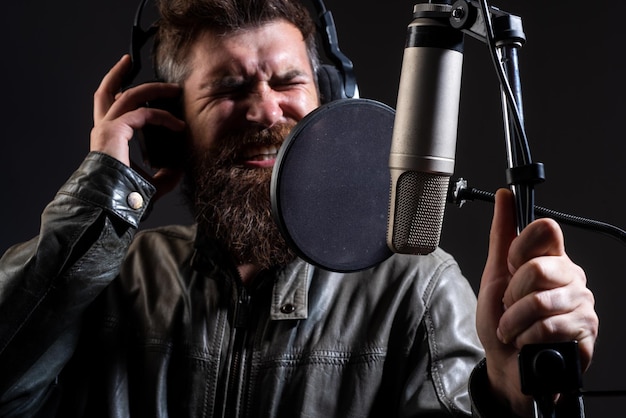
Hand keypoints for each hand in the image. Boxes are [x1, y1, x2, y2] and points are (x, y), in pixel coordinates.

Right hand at [90, 55, 185, 198]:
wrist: (112, 204)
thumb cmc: (128, 197)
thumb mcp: (153, 182)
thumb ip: (165, 173)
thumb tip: (181, 169)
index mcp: (108, 138)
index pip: (112, 109)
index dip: (124, 94)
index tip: (144, 94)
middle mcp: (104, 129)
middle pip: (106, 92)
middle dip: (118, 73)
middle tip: (128, 60)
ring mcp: (107, 128)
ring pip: (129, 95)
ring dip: (152, 89)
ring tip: (173, 88)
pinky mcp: (115, 130)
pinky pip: (144, 114)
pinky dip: (163, 117)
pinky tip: (179, 125)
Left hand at [476, 189, 597, 415]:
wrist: (505, 363)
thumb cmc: (501, 321)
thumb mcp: (494, 274)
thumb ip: (501, 234)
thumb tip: (504, 195)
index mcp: (550, 258)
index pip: (546, 229)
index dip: (520, 248)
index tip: (510, 266)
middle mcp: (570, 276)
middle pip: (538, 267)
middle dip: (512, 294)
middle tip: (510, 306)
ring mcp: (581, 302)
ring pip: (540, 301)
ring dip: (515, 320)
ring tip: (514, 328)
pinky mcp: (585, 329)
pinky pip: (550, 326)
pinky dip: (527, 336)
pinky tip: (527, 341)